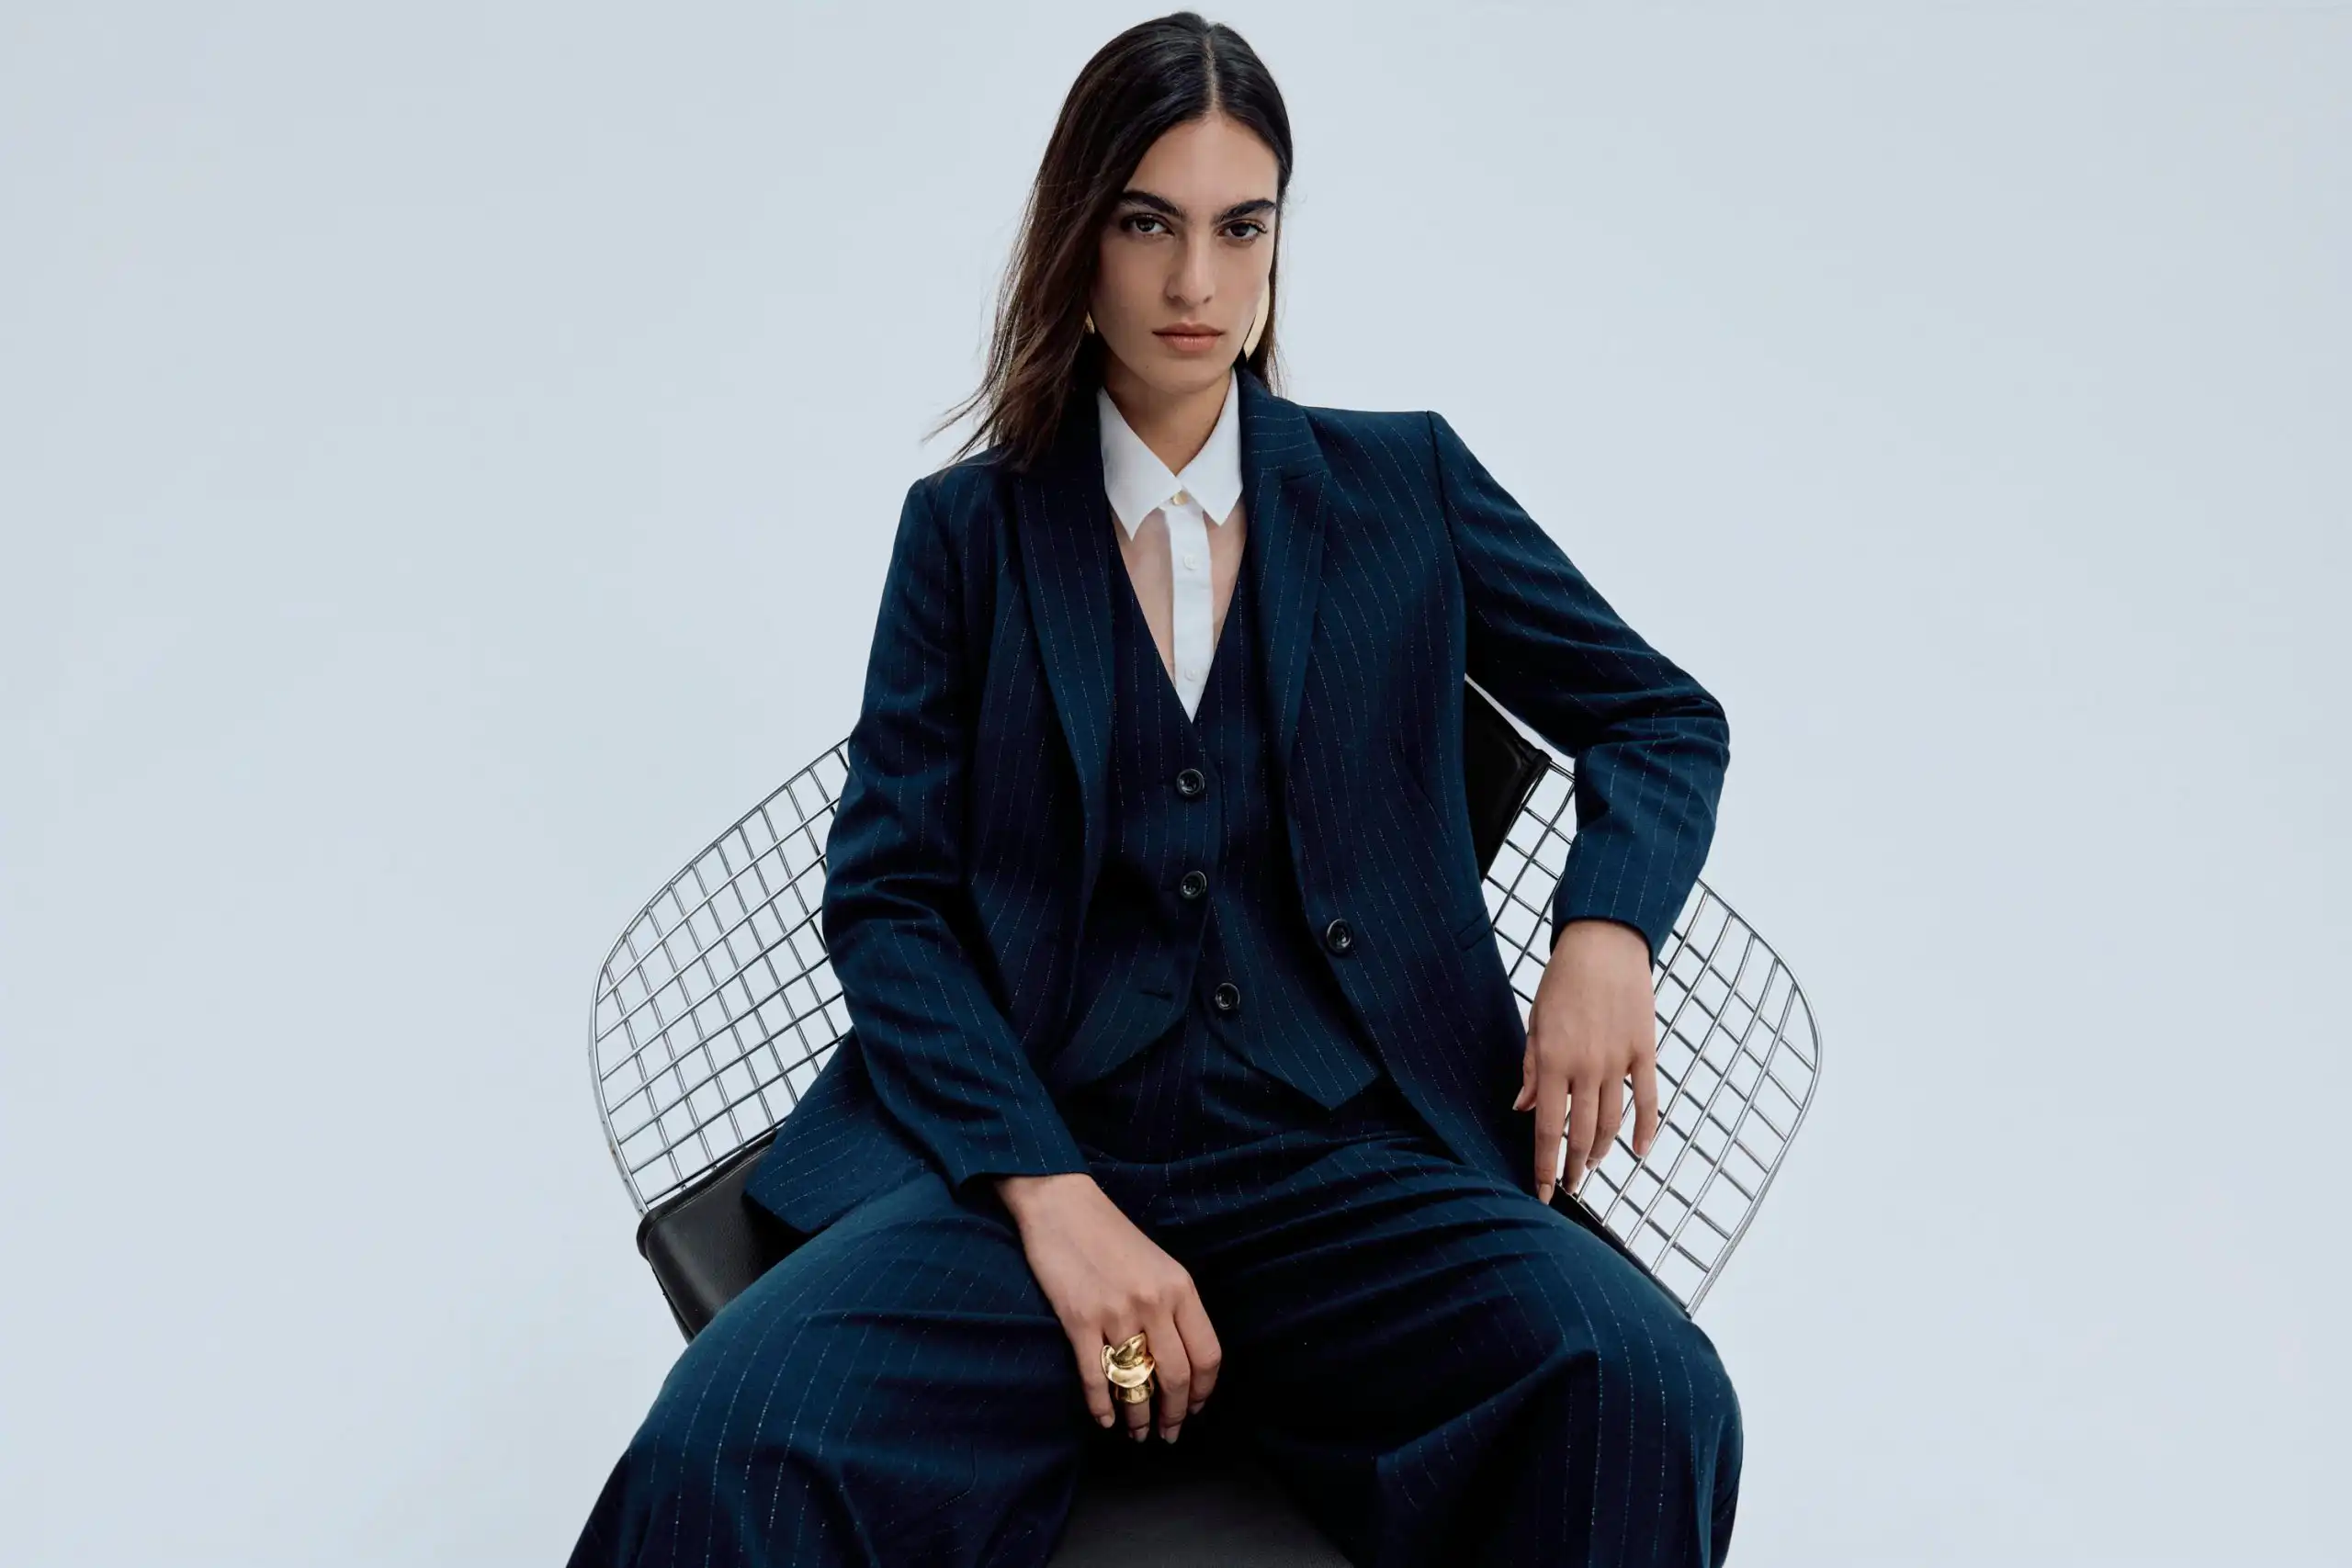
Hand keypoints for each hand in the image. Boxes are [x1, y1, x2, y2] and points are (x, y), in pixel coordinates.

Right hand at [993, 1171, 1221, 1443]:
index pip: (1208, 1355)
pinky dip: (1102, 1407)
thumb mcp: (1158, 1264)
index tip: (1194, 1409)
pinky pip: (1095, 1378)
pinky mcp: (1078, 1319)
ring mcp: (1116, 1312)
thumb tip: (1180, 1361)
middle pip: (1176, 1376)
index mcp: (1180, 1287)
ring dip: (1139, 1418)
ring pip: (1136, 1383)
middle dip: (1174, 1415)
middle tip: (1168, 1434)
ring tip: (1137, 1433)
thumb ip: (1174, 1307)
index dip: (1203, 1392)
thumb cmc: (1110, 1234)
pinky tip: (1105, 1420)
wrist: (1062, 1204)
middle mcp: (1154, 1301)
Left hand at [1512, 918, 1659, 1203]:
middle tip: (1568, 1186)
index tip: (1541, 1192)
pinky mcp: (1644, 1052)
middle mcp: (1586, 1068)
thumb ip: (1530, 1069)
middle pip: (1581, 1134)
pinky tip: (1641, 1152)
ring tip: (1592, 1165)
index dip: (1544, 1166)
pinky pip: (1649, 1100)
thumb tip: (1522, 1108)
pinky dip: (1646, 1130)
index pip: (1548, 1129)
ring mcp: (1618, 1062)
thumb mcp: (1536, 1023)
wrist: (1604, 946)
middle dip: (1572, 1167)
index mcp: (1553, 1062)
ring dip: (1601, 1150)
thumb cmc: (1562, 982)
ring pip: (1612, 1123)